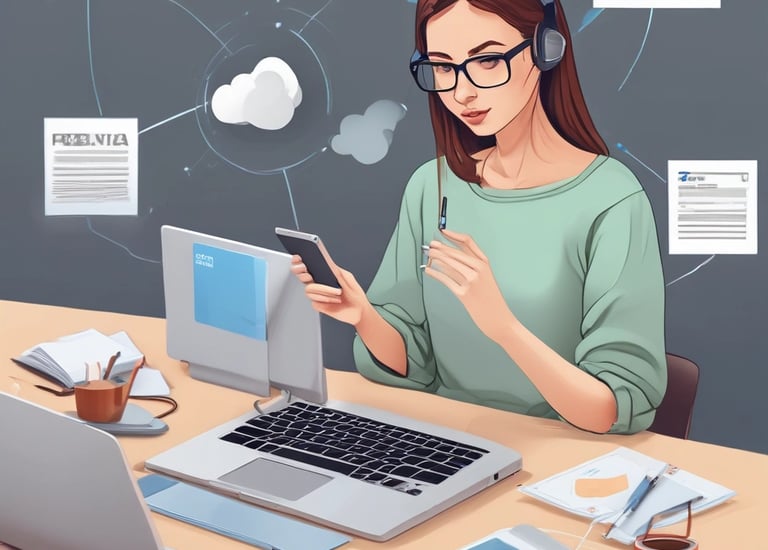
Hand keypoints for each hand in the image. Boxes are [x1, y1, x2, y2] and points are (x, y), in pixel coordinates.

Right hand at [290, 254, 369, 325]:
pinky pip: (314, 301)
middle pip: (302, 276)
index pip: (309, 265)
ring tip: (338, 292)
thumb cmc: (355, 294)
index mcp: (325, 274)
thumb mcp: (348, 278)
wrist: (359, 311)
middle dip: (303, 274)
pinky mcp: (319, 305)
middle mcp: (320, 283)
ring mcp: (318, 294)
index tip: (298, 258)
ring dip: (324, 290)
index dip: (299, 261)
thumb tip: (326, 262)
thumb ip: (335, 271)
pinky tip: (334, 300)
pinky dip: (325, 300)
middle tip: (309, 275)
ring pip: (308, 289)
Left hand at [424, 229, 514, 343]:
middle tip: (430, 244)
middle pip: (455, 252)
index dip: (453, 235)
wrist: (499, 319)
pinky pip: (446, 280)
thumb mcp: (485, 278)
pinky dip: (435, 274)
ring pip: (449, 264)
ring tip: (428, 254)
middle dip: (440, 247)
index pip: (467, 242)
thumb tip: (445, 258)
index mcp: (485, 263)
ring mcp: (471, 281)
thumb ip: (468, 267)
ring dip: (436, 257)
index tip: (442, 231)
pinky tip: (428, 270)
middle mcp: (478, 269)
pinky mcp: (464, 294)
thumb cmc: (491, 300)